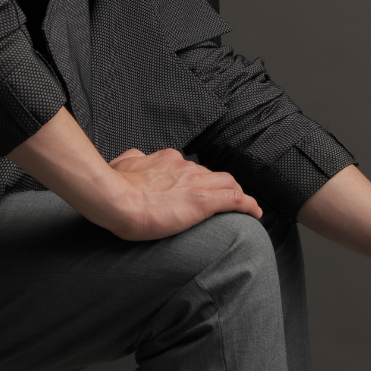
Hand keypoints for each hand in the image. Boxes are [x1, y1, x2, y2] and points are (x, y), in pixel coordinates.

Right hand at [7, 108, 261, 242]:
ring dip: (237, 194)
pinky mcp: (204, 201)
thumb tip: (133, 157)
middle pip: (213, 175)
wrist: (116, 198)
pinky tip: (256, 213)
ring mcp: (197, 182)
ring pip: (228, 184)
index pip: (191, 168)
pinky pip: (236, 200)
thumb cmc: (115, 185)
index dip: (198, 179)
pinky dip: (249, 205)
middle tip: (224, 200)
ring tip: (244, 207)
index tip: (198, 189)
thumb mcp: (123, 164)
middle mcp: (185, 167)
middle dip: (221, 186)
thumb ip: (133, 160)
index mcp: (167, 159)